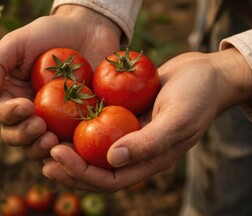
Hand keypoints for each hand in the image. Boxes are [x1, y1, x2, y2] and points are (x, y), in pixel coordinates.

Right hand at [0, 5, 120, 159]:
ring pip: (37, 147)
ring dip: (41, 148)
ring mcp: (52, 123)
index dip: (9, 114)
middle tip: (40, 126)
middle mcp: (27, 113)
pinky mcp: (75, 127)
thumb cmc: (50, 33)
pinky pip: (67, 146)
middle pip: (15, 136)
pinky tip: (73, 148)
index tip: (26, 106)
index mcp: (9, 95)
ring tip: (53, 140)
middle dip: (24, 136)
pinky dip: (67, 152)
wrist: (89, 31)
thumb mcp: (18, 42)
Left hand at [42, 47, 251, 191]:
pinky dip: (82, 124)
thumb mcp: (177, 119)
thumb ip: (148, 142)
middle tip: (43, 151)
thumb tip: (112, 159)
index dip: (81, 173)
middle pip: (97, 169)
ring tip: (45, 137)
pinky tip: (63, 113)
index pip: (110, 179)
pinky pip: (101, 124)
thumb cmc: (198, 96)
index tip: (56, 154)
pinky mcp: (127, 114)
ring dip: (71, 147)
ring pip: (95, 149)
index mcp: (149, 160)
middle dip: (69, 166)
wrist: (208, 73)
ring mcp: (131, 133)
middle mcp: (137, 151)